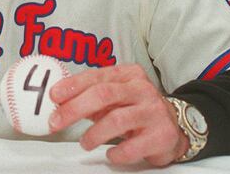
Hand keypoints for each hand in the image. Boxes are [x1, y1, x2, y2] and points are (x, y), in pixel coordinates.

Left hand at [48, 64, 188, 165]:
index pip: (96, 76)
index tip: (54, 96)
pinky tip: (110, 154)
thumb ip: (91, 95)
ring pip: (117, 119)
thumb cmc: (136, 108)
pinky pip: (132, 146)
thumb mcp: (116, 95)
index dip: (73, 86)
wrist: (175, 126)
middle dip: (75, 108)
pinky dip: (116, 152)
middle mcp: (142, 89)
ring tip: (84, 142)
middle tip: (57, 121)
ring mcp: (153, 111)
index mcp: (128, 74)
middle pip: (103, 94)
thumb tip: (59, 101)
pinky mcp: (161, 135)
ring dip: (94, 133)